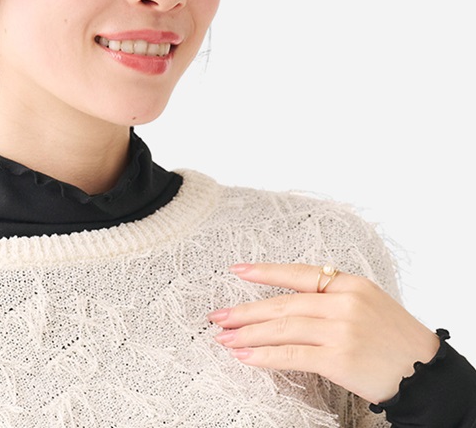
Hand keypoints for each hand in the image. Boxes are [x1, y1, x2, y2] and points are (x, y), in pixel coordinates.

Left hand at [208, 262, 439, 404]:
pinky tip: (246, 357)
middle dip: (246, 310)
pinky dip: (264, 356)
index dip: (265, 272)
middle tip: (218, 316)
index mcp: (349, 283)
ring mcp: (340, 330)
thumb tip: (288, 301)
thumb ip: (331, 296)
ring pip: (282, 328)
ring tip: (224, 338)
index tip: (238, 270)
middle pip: (283, 303)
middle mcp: (343, 302)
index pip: (298, 273)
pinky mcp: (339, 358)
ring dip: (248, 335)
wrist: (426, 373)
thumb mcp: (367, 302)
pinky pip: (292, 355)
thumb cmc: (393, 338)